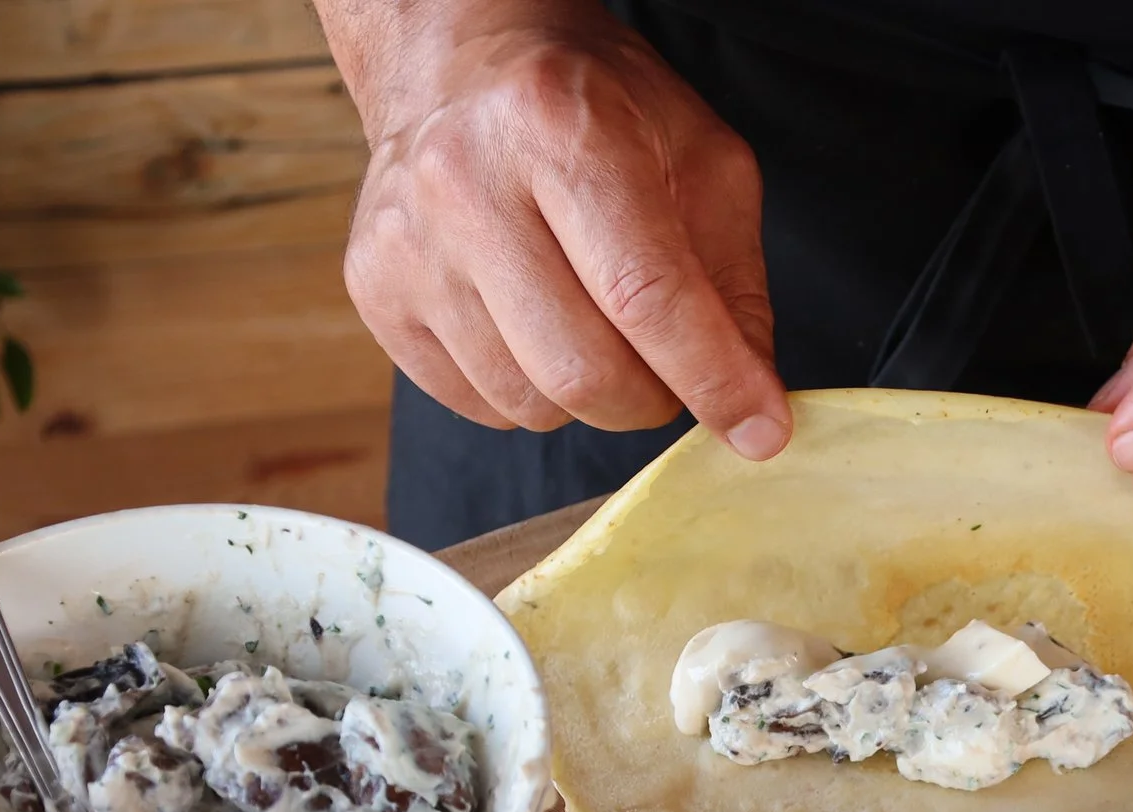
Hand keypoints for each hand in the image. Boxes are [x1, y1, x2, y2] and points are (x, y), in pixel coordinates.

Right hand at [327, 0, 788, 453]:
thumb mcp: (698, 157)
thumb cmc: (591, 108)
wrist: (463, 61)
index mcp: (560, 130)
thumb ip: (734, 281)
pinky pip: (476, 404)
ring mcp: (407, 241)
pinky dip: (527, 392)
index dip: (713, 380)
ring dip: (588, 398)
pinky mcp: (373, 287)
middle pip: (582, 370)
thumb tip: (748, 402)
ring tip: (596, 330)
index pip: (646, 295)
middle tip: (668, 371)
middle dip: (650, 400)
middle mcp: (465, 181)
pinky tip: (534, 327)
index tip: (759, 430)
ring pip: (528, 401)